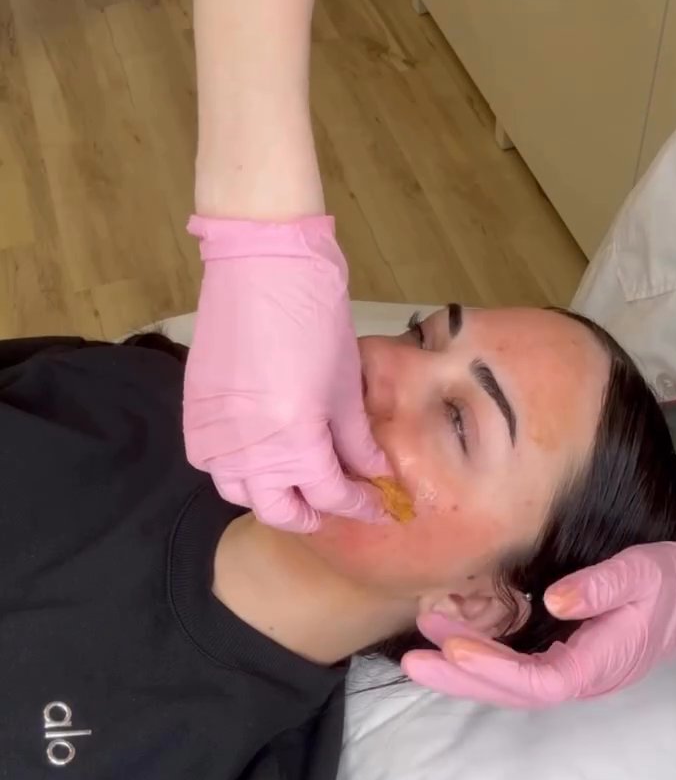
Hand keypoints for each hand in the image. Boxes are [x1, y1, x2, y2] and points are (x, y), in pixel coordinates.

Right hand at [184, 214, 388, 531]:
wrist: (261, 261)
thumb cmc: (314, 314)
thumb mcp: (345, 383)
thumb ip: (356, 439)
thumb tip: (373, 473)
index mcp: (294, 441)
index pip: (329, 496)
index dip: (358, 506)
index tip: (377, 508)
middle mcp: (248, 450)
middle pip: (277, 511)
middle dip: (309, 517)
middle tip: (333, 507)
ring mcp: (215, 433)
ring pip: (237, 492)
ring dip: (269, 497)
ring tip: (295, 485)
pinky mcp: (193, 411)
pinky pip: (209, 461)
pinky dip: (234, 470)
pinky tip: (256, 457)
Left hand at [402, 542, 675, 707]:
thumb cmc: (668, 585)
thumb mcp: (641, 574)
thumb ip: (600, 587)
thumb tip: (554, 600)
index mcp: (597, 665)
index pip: (539, 681)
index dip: (494, 669)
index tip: (454, 647)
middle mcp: (577, 678)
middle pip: (510, 691)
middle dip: (459, 678)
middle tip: (411, 661)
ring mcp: (566, 671)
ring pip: (506, 682)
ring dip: (462, 666)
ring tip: (421, 638)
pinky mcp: (558, 657)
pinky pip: (512, 665)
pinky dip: (479, 654)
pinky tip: (449, 632)